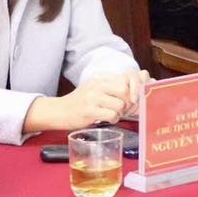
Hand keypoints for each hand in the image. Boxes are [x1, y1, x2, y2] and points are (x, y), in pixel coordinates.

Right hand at [31, 71, 146, 131]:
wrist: (59, 111)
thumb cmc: (81, 102)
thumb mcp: (95, 87)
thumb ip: (113, 85)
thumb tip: (138, 86)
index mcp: (101, 77)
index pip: (128, 77)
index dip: (136, 88)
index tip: (134, 99)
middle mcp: (97, 84)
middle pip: (125, 89)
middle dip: (129, 102)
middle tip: (124, 109)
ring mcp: (92, 97)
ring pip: (120, 104)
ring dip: (120, 113)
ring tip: (113, 114)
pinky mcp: (89, 111)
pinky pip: (112, 115)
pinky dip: (113, 119)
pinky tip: (107, 119)